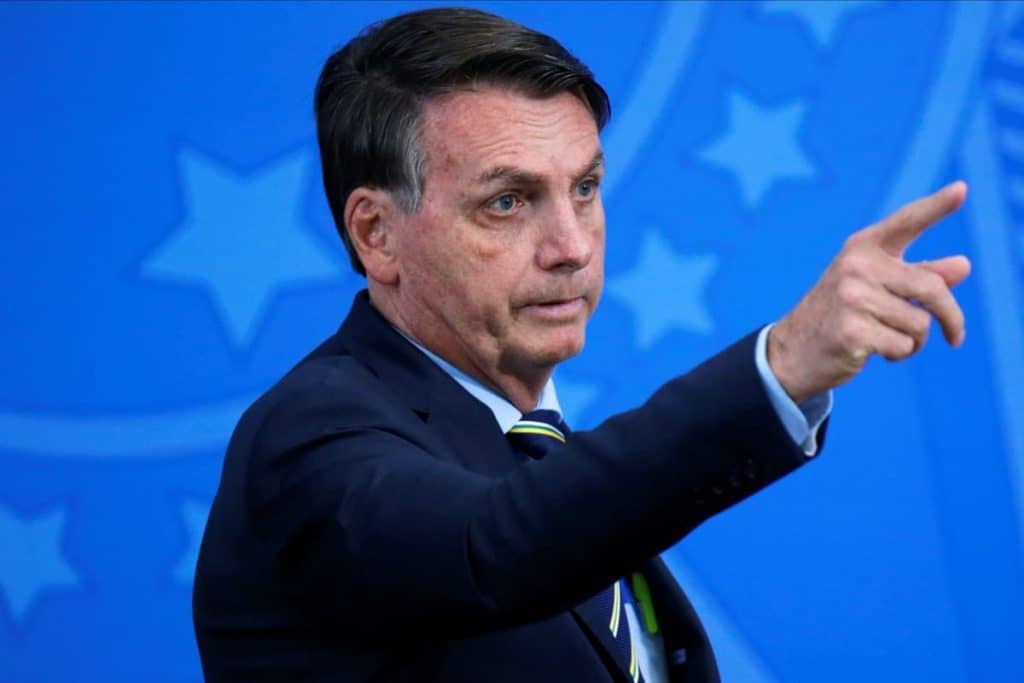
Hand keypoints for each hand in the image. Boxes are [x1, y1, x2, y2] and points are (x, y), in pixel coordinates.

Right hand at [768, 181, 970, 403]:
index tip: (962, 189)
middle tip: (956, 337)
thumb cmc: (841, 315)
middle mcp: (856, 266)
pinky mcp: (851, 331)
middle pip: (931, 288)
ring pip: (920, 323)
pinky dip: (899, 354)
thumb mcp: (877, 288)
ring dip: (914, 341)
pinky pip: (903, 346)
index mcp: (862, 248)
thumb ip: (919, 275)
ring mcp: (851, 298)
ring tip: (889, 339)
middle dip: (951, 317)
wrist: (792, 351)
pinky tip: (875, 351)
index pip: (906, 222)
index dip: (936, 207)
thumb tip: (963, 266)